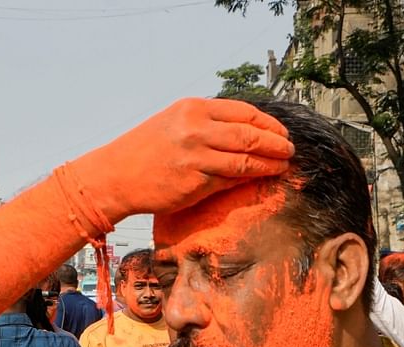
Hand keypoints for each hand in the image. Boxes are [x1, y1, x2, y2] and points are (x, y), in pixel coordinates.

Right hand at [68, 98, 293, 222]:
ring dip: (269, 162)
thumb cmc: (143, 150)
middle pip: (250, 134)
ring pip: (245, 159)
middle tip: (289, 149)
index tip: (280, 131)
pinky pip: (230, 180)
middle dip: (276, 142)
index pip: (243, 111)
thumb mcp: (174, 122)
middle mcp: (195, 129)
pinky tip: (260, 177)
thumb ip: (206, 122)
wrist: (115, 176)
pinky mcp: (194, 182)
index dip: (268, 122)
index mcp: (192, 108)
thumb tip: (244, 130)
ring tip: (282, 164)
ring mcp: (195, 156)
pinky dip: (249, 178)